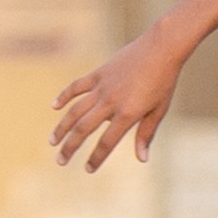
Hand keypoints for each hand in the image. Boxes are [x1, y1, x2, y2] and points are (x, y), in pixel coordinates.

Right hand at [51, 31, 185, 170]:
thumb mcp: (159, 110)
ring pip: (75, 110)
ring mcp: (102, 87)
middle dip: (70, 147)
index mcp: (128, 113)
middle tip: (60, 160)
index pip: (107, 142)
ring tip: (52, 141)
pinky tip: (54, 106)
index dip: (96, 158)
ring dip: (62, 127)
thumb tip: (142, 159)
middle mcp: (111, 102)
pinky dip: (64, 96)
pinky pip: (77, 86)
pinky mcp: (99, 73)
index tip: (88, 169)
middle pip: (84, 129)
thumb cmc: (164, 81)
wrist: (162, 48)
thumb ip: (146, 134)